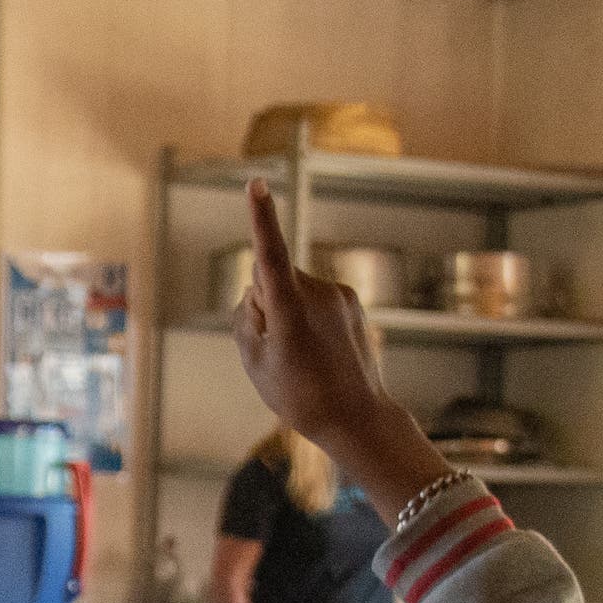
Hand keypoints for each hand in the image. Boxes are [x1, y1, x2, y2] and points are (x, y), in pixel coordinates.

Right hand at [233, 180, 444, 503]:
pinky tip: (319, 350)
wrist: (357, 418)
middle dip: (264, 301)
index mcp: (290, 309)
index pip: (269, 255)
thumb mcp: (254, 361)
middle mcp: (318, 294)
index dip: (260, 219)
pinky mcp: (351, 301)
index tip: (257, 185)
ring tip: (303, 355)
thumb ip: (245, 317)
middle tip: (276, 349)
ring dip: (288, 310)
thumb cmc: (299, 396)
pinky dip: (308, 316)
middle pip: (271, 277)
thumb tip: (258, 289)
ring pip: (293, 288)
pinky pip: (314, 298)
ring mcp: (339, 296)